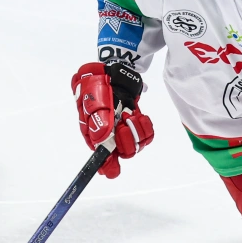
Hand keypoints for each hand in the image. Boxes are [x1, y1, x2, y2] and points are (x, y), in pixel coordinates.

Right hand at [70, 62, 153, 177]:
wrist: (113, 72)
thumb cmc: (98, 87)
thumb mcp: (95, 103)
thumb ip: (98, 124)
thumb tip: (102, 144)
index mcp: (94, 135)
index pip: (101, 159)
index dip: (108, 166)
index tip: (113, 170)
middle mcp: (109, 137)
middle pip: (124, 153)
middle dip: (127, 140)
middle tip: (123, 123)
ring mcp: (123, 130)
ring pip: (137, 145)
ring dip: (136, 129)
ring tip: (130, 114)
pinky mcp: (135, 124)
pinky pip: (146, 135)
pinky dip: (144, 125)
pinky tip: (138, 114)